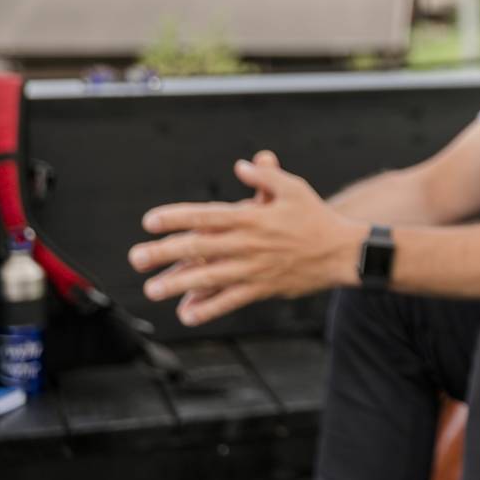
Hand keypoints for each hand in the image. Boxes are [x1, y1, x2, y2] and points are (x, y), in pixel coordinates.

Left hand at [128, 150, 365, 325]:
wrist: (342, 252)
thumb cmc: (315, 217)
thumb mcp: (294, 188)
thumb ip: (266, 176)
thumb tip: (241, 165)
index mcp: (253, 216)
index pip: (207, 216)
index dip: (177, 218)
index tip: (151, 221)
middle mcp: (249, 243)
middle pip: (200, 248)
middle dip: (164, 253)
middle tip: (137, 258)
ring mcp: (254, 268)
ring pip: (209, 278)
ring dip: (178, 285)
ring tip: (152, 290)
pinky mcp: (262, 288)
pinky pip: (230, 301)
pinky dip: (208, 309)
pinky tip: (186, 313)